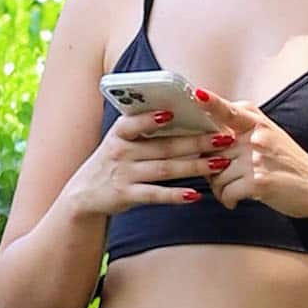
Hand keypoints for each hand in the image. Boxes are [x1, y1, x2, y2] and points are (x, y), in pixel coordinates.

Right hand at [66, 112, 213, 217]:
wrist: (84, 193)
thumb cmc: (112, 162)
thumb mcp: (120, 141)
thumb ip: (143, 130)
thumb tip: (180, 116)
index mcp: (120, 133)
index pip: (134, 122)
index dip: (151, 118)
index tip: (173, 112)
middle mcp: (121, 151)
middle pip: (164, 146)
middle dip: (195, 142)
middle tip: (223, 138)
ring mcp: (124, 174)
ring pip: (165, 169)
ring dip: (194, 167)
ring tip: (219, 163)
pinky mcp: (127, 195)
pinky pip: (156, 195)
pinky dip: (176, 195)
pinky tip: (196, 195)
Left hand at [189, 87, 307, 218]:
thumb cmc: (291, 165)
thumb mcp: (272, 136)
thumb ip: (245, 129)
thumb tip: (212, 132)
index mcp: (257, 124)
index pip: (228, 110)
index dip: (211, 102)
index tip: (198, 95)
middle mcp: (255, 138)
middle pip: (212, 150)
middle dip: (209, 168)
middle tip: (217, 178)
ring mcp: (256, 160)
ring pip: (216, 174)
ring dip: (218, 188)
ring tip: (228, 193)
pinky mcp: (258, 183)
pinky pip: (226, 192)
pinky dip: (227, 200)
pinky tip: (234, 202)